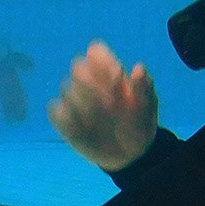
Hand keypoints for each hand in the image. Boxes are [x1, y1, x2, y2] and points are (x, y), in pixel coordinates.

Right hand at [48, 40, 158, 171]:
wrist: (130, 153)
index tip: (118, 78)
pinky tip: (86, 131)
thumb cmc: (139, 122)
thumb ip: (143, 87)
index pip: (96, 52)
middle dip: (93, 85)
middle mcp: (89, 81)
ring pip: (67, 89)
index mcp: (109, 71)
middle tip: (112, 105)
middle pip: (77, 67)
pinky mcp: (64, 119)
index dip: (104, 63)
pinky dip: (69, 120)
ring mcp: (74, 100)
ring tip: (102, 122)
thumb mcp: (148, 106)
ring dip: (86, 106)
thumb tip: (138, 68)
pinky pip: (56, 111)